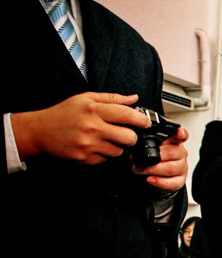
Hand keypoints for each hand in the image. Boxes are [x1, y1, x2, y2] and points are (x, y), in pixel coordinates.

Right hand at [10, 92, 150, 164]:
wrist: (40, 131)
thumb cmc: (63, 113)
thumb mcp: (85, 98)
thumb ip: (111, 99)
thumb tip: (134, 99)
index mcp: (93, 110)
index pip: (127, 115)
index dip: (141, 119)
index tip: (144, 122)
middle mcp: (92, 128)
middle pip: (129, 137)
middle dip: (130, 136)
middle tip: (124, 133)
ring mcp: (88, 145)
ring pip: (119, 151)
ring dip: (116, 146)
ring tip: (103, 138)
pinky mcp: (85, 158)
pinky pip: (106, 159)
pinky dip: (103, 154)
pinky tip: (93, 145)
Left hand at [132, 125, 189, 191]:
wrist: (150, 176)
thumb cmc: (150, 160)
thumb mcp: (146, 147)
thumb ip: (143, 142)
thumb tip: (132, 140)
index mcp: (174, 142)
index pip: (182, 136)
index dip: (181, 134)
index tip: (178, 132)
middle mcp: (180, 153)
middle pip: (173, 153)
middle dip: (154, 157)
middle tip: (137, 160)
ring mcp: (182, 167)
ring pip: (172, 168)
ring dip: (153, 169)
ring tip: (139, 170)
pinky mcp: (180, 180)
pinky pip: (173, 182)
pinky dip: (160, 182)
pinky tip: (150, 180)